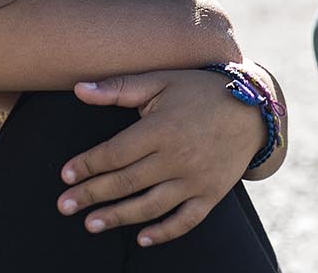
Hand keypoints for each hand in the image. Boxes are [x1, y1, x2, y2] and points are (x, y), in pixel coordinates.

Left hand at [56, 68, 261, 246]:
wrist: (253, 108)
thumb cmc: (199, 91)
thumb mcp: (161, 80)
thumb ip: (119, 87)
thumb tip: (78, 88)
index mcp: (162, 128)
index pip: (115, 153)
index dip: (87, 165)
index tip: (65, 175)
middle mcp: (178, 157)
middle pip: (127, 182)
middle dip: (91, 195)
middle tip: (64, 206)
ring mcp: (196, 179)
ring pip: (151, 205)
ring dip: (119, 217)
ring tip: (91, 224)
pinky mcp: (211, 194)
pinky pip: (186, 220)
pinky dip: (163, 232)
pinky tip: (141, 239)